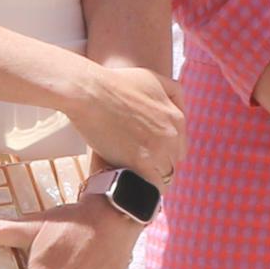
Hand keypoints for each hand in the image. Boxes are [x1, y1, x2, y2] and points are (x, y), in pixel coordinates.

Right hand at [60, 60, 186, 182]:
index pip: (179, 146)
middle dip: (158, 165)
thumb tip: (180, 110)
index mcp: (176, 117)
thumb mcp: (153, 78)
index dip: (165, 153)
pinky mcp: (139, 162)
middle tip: (141, 168)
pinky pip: (151, 186)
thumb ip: (172, 93)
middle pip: (172, 162)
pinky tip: (133, 190)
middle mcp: (171, 134)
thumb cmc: (115, 82)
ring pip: (163, 176)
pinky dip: (144, 190)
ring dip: (151, 179)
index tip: (152, 156)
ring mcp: (156, 149)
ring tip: (136, 181)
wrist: (90, 91)